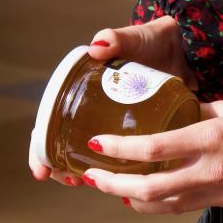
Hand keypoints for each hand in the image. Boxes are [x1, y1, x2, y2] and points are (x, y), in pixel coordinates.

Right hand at [29, 15, 193, 183]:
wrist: (182, 49)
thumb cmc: (152, 41)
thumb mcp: (133, 39)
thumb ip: (116, 39)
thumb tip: (97, 46)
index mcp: (81, 88)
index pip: (49, 121)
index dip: (40, 148)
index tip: (41, 171)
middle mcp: (91, 107)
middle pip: (63, 143)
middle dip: (58, 166)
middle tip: (68, 181)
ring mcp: (112, 121)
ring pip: (88, 153)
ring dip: (82, 171)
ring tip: (86, 183)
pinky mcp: (136, 130)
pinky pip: (118, 155)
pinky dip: (114, 170)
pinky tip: (118, 182)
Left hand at [80, 95, 222, 212]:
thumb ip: (208, 109)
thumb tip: (184, 109)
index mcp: (213, 138)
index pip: (153, 148)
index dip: (119, 149)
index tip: (95, 143)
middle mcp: (210, 170)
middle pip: (149, 189)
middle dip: (113, 185)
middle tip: (91, 178)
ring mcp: (219, 193)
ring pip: (164, 205)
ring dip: (132, 200)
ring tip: (112, 189)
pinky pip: (186, 206)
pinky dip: (160, 203)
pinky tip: (148, 197)